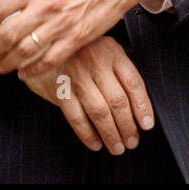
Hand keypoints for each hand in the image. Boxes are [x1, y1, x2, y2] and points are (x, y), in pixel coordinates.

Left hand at [0, 0, 160, 77]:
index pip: (0, 8)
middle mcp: (46, 6)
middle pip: (9, 33)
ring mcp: (62, 24)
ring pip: (27, 50)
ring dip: (9, 62)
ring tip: (0, 66)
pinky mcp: (78, 38)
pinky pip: (51, 59)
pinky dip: (35, 70)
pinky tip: (25, 73)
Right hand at [21, 37, 154, 153]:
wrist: (41, 42)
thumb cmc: (77, 49)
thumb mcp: (102, 47)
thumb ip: (117, 69)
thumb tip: (137, 106)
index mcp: (111, 52)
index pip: (134, 83)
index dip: (143, 107)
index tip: (146, 125)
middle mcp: (95, 63)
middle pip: (118, 101)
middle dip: (128, 126)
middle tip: (131, 141)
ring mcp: (76, 75)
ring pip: (99, 112)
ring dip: (111, 134)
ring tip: (116, 147)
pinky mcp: (59, 88)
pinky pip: (76, 117)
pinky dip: (87, 134)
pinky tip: (95, 143)